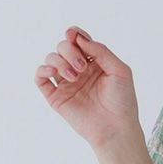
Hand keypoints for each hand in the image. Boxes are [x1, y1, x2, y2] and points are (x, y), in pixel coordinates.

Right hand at [34, 25, 139, 149]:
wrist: (116, 129)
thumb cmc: (122, 102)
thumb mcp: (119, 70)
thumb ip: (101, 51)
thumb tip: (79, 38)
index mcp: (94, 62)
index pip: (78, 40)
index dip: (74, 34)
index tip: (73, 35)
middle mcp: (78, 71)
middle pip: (63, 47)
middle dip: (69, 51)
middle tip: (81, 67)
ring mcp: (66, 83)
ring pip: (51, 59)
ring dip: (59, 61)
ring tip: (74, 76)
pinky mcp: (56, 97)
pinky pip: (40, 78)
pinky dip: (42, 70)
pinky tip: (52, 71)